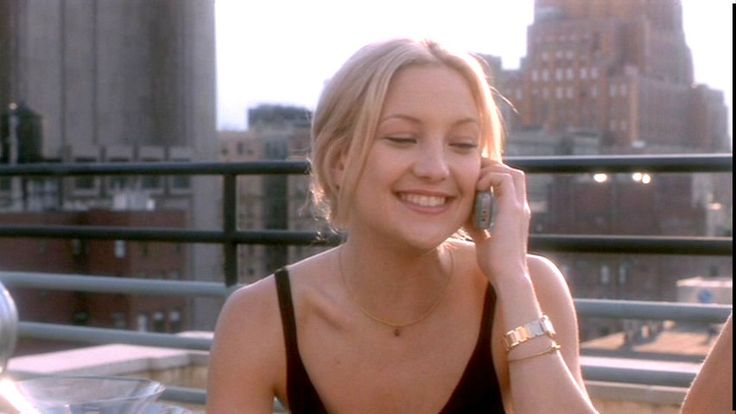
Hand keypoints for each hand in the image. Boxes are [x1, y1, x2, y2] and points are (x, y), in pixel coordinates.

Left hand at [464, 158, 530, 287]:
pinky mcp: (513, 209)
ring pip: (512, 173)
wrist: (507, 276)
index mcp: (516, 213)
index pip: (510, 184)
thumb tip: (462, 216)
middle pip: (514, 173)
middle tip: (472, 173)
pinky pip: (504, 179)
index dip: (493, 176)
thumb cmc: (496, 264)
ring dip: (492, 171)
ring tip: (474, 181)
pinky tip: (476, 189)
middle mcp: (521, 207)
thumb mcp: (483, 238)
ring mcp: (519, 207)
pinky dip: (489, 178)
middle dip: (493, 168)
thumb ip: (477, 225)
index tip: (473, 180)